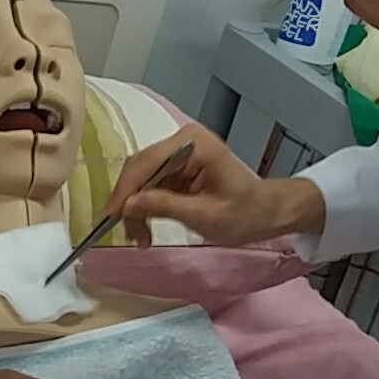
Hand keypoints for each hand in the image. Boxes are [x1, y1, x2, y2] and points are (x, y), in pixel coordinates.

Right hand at [109, 125, 325, 247]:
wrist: (268, 212)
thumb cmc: (246, 214)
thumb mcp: (205, 216)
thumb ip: (165, 206)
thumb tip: (129, 205)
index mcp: (192, 144)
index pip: (146, 163)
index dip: (125, 191)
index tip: (110, 218)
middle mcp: (181, 141)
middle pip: (139, 169)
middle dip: (130, 203)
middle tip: (128, 235)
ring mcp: (179, 153)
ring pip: (141, 179)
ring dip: (136, 209)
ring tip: (141, 238)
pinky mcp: (177, 167)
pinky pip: (151, 184)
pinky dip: (145, 207)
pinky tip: (145, 228)